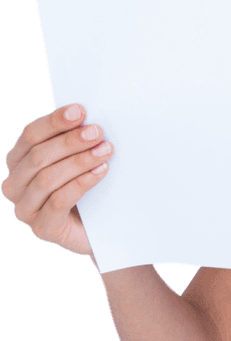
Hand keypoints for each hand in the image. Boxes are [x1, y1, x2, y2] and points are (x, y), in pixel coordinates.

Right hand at [2, 103, 114, 257]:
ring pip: (47, 178)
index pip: (30, 136)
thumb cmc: (90, 189)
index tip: (81, 110)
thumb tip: (87, 116)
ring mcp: (25, 209)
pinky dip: (81, 183)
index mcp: (19, 162)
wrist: (102, 230)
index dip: (54, 122)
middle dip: (70, 141)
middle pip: (38, 156)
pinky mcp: (42, 228)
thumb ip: (76, 141)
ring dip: (78, 161)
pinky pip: (58, 201)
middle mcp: (15, 185)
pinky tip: (101, 171)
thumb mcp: (80, 160)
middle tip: (98, 132)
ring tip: (106, 150)